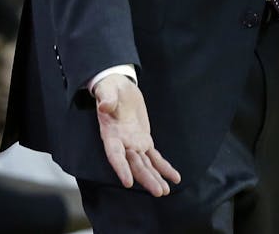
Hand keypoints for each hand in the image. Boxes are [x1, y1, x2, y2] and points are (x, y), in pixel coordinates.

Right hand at [91, 75, 180, 195]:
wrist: (118, 87)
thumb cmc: (109, 88)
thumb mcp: (106, 90)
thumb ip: (106, 98)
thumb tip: (104, 105)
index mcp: (110, 133)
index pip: (115, 154)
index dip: (121, 168)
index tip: (128, 183)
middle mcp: (122, 143)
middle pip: (134, 164)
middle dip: (146, 178)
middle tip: (158, 191)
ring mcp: (134, 144)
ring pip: (145, 165)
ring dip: (155, 178)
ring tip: (165, 191)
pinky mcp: (144, 141)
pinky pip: (155, 157)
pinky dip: (164, 168)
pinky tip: (174, 178)